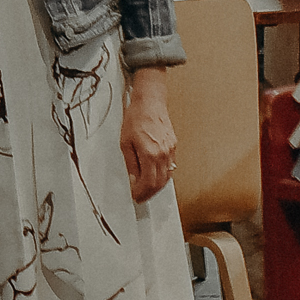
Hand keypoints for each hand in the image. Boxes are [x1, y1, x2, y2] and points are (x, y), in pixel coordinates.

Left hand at [120, 67, 175, 202]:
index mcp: (150, 154)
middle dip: (150, 193)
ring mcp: (170, 150)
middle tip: (141, 196)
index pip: (148, 183)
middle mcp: (163, 154)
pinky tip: (155, 175)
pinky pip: (170, 166)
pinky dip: (163, 175)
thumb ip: (131, 164)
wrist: (150, 102)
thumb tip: (134, 180)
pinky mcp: (173, 146)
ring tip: (147, 189)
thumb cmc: (136, 117)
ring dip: (157, 186)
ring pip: (167, 176)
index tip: (136, 197)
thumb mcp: (125, 142)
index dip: (142, 193)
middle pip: (159, 183)